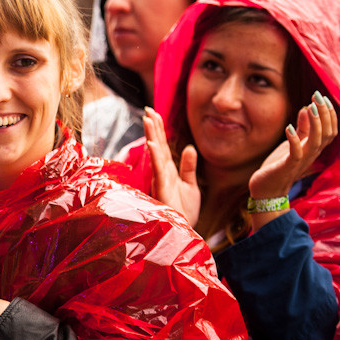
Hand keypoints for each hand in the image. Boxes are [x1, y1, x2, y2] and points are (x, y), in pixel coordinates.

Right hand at [143, 107, 199, 226]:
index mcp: (168, 171)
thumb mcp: (191, 186)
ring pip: (155, 154)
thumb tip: (189, 147)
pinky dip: (155, 156)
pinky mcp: (162, 190)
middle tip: (148, 109)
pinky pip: (158, 170)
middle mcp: (162, 173)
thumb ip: (188, 167)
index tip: (153, 113)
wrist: (185, 230)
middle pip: (157, 146)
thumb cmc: (185, 211)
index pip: (162, 146)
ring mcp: (161, 181)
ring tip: (149, 120)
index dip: (158, 129)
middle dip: (153, 127)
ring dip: (152, 136)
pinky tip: (153, 144)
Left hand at [248, 92, 337, 202]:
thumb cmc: (279, 167)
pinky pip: (295, 154)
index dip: (329, 114)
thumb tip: (306, 108)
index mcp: (313, 149)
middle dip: (324, 114)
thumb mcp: (292, 144)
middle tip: (318, 96)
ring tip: (309, 107)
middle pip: (327, 134)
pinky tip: (288, 128)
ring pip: (315, 142)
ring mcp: (301, 161)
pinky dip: (293, 140)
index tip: (323, 97)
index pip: (330, 130)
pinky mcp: (287, 167)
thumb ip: (302, 129)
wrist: (267, 191)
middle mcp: (311, 155)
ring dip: (314, 124)